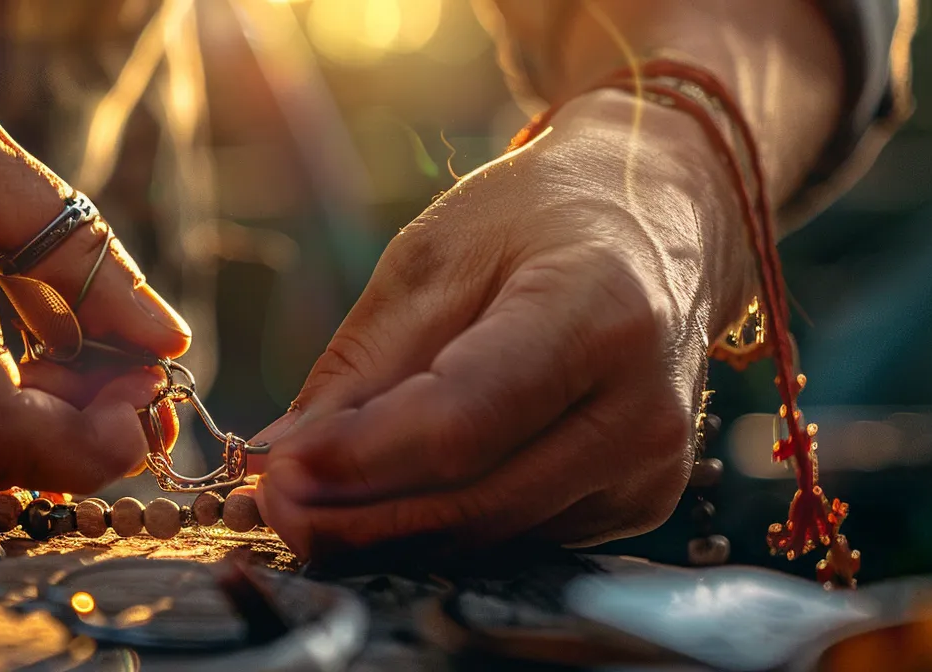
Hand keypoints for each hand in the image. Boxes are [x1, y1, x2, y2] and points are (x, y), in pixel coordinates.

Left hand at [253, 92, 757, 561]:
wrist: (664, 222)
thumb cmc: (541, 221)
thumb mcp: (436, 255)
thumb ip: (362, 364)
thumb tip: (282, 457)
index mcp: (598, 314)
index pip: (464, 419)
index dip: (362, 460)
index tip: (276, 473)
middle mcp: (642, 406)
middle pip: (476, 500)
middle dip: (356, 518)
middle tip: (268, 509)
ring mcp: (650, 467)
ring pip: (491, 535)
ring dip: (385, 536)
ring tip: (302, 510)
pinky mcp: (638, 503)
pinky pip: (516, 536)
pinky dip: (440, 530)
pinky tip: (380, 505)